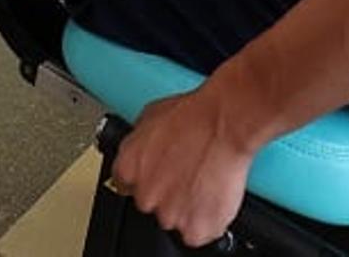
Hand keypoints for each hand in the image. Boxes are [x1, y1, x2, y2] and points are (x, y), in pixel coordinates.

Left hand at [110, 84, 256, 247]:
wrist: (222, 123)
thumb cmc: (192, 115)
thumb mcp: (150, 117)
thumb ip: (138, 145)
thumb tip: (142, 151)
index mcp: (127, 170)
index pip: (125, 186)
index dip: (146, 179)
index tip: (158, 175)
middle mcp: (144, 196)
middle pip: (151, 203)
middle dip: (167, 192)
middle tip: (186, 175)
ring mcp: (169, 215)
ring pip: (175, 218)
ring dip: (188, 206)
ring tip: (203, 181)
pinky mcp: (194, 228)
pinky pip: (199, 232)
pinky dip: (208, 220)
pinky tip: (212, 196)